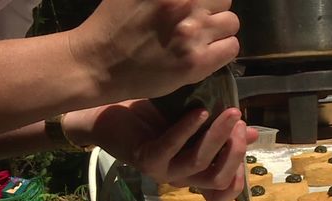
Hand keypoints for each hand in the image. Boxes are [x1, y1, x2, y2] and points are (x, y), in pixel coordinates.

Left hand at [65, 101, 257, 200]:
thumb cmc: (152, 114)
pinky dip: (187, 130)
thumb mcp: (194, 119)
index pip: (223, 189)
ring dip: (217, 137)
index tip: (248, 140)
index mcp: (194, 170)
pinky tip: (199, 112)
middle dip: (234, 150)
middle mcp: (181, 177)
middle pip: (217, 177)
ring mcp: (163, 172)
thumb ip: (220, 128)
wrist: (108, 108)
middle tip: (239, 120)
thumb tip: (252, 131)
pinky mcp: (146, 160)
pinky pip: (171, 149)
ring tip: (228, 113)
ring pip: (198, 163)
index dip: (240, 174)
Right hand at [68, 0, 239, 101]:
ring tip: (202, 38)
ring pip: (232, 23)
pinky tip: (207, 53)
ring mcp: (193, 34)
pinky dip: (223, 49)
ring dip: (220, 30)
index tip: (198, 5)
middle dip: (213, 8)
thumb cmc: (114, 23)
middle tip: (197, 21)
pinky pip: (232, 48)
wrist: (99, 63)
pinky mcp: (196, 62)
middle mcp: (186, 4)